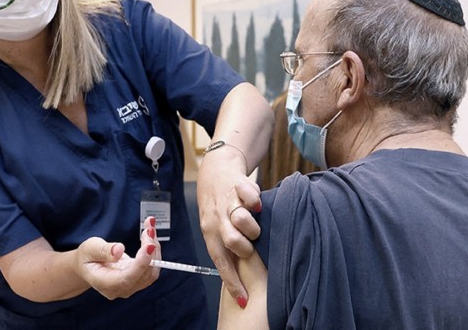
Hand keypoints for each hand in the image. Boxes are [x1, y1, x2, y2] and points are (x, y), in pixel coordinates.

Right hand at [76, 216, 160, 299]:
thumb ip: (104, 250)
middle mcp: (120, 289)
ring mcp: (131, 286)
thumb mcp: (90, 249)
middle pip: (144, 274)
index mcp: (105, 284)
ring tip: (150, 229)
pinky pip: (152, 268)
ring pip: (151, 271)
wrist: (87, 266)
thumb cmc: (87, 258)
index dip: (141, 263)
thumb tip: (119, 250)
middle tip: (149, 229)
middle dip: (150, 249)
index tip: (149, 245)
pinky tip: (150, 236)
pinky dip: (154, 251)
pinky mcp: (138, 279)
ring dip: (155, 248)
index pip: (128, 278)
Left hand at [197, 152, 260, 308]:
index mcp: (210, 231)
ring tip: (255, 225)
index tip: (243, 299)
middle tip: (251, 247)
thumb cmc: (216, 204)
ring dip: (252, 225)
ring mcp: (228, 200)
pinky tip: (257, 204)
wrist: (215, 168)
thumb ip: (224, 247)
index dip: (232, 281)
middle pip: (231, 241)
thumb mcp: (214, 227)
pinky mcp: (239, 184)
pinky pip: (250, 194)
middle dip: (245, 249)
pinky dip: (255, 200)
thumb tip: (236, 278)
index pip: (220, 261)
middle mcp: (217, 217)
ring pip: (241, 218)